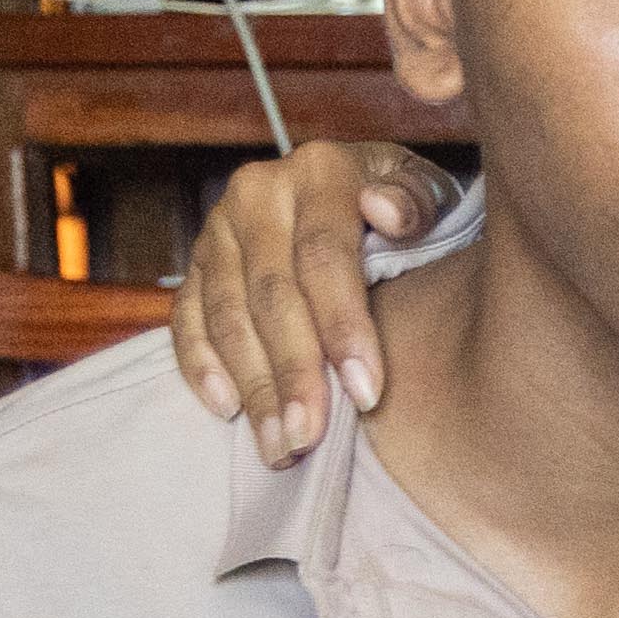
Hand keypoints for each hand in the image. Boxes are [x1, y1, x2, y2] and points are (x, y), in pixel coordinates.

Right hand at [172, 140, 454, 467]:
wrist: (361, 193)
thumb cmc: (407, 213)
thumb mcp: (431, 197)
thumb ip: (417, 203)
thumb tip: (385, 212)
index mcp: (322, 171)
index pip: (325, 258)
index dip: (344, 328)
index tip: (366, 394)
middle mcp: (260, 192)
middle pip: (271, 294)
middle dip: (292, 374)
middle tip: (308, 439)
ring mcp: (220, 228)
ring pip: (227, 315)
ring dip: (251, 386)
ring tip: (277, 446)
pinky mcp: (196, 263)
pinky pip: (187, 318)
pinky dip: (201, 366)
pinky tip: (226, 411)